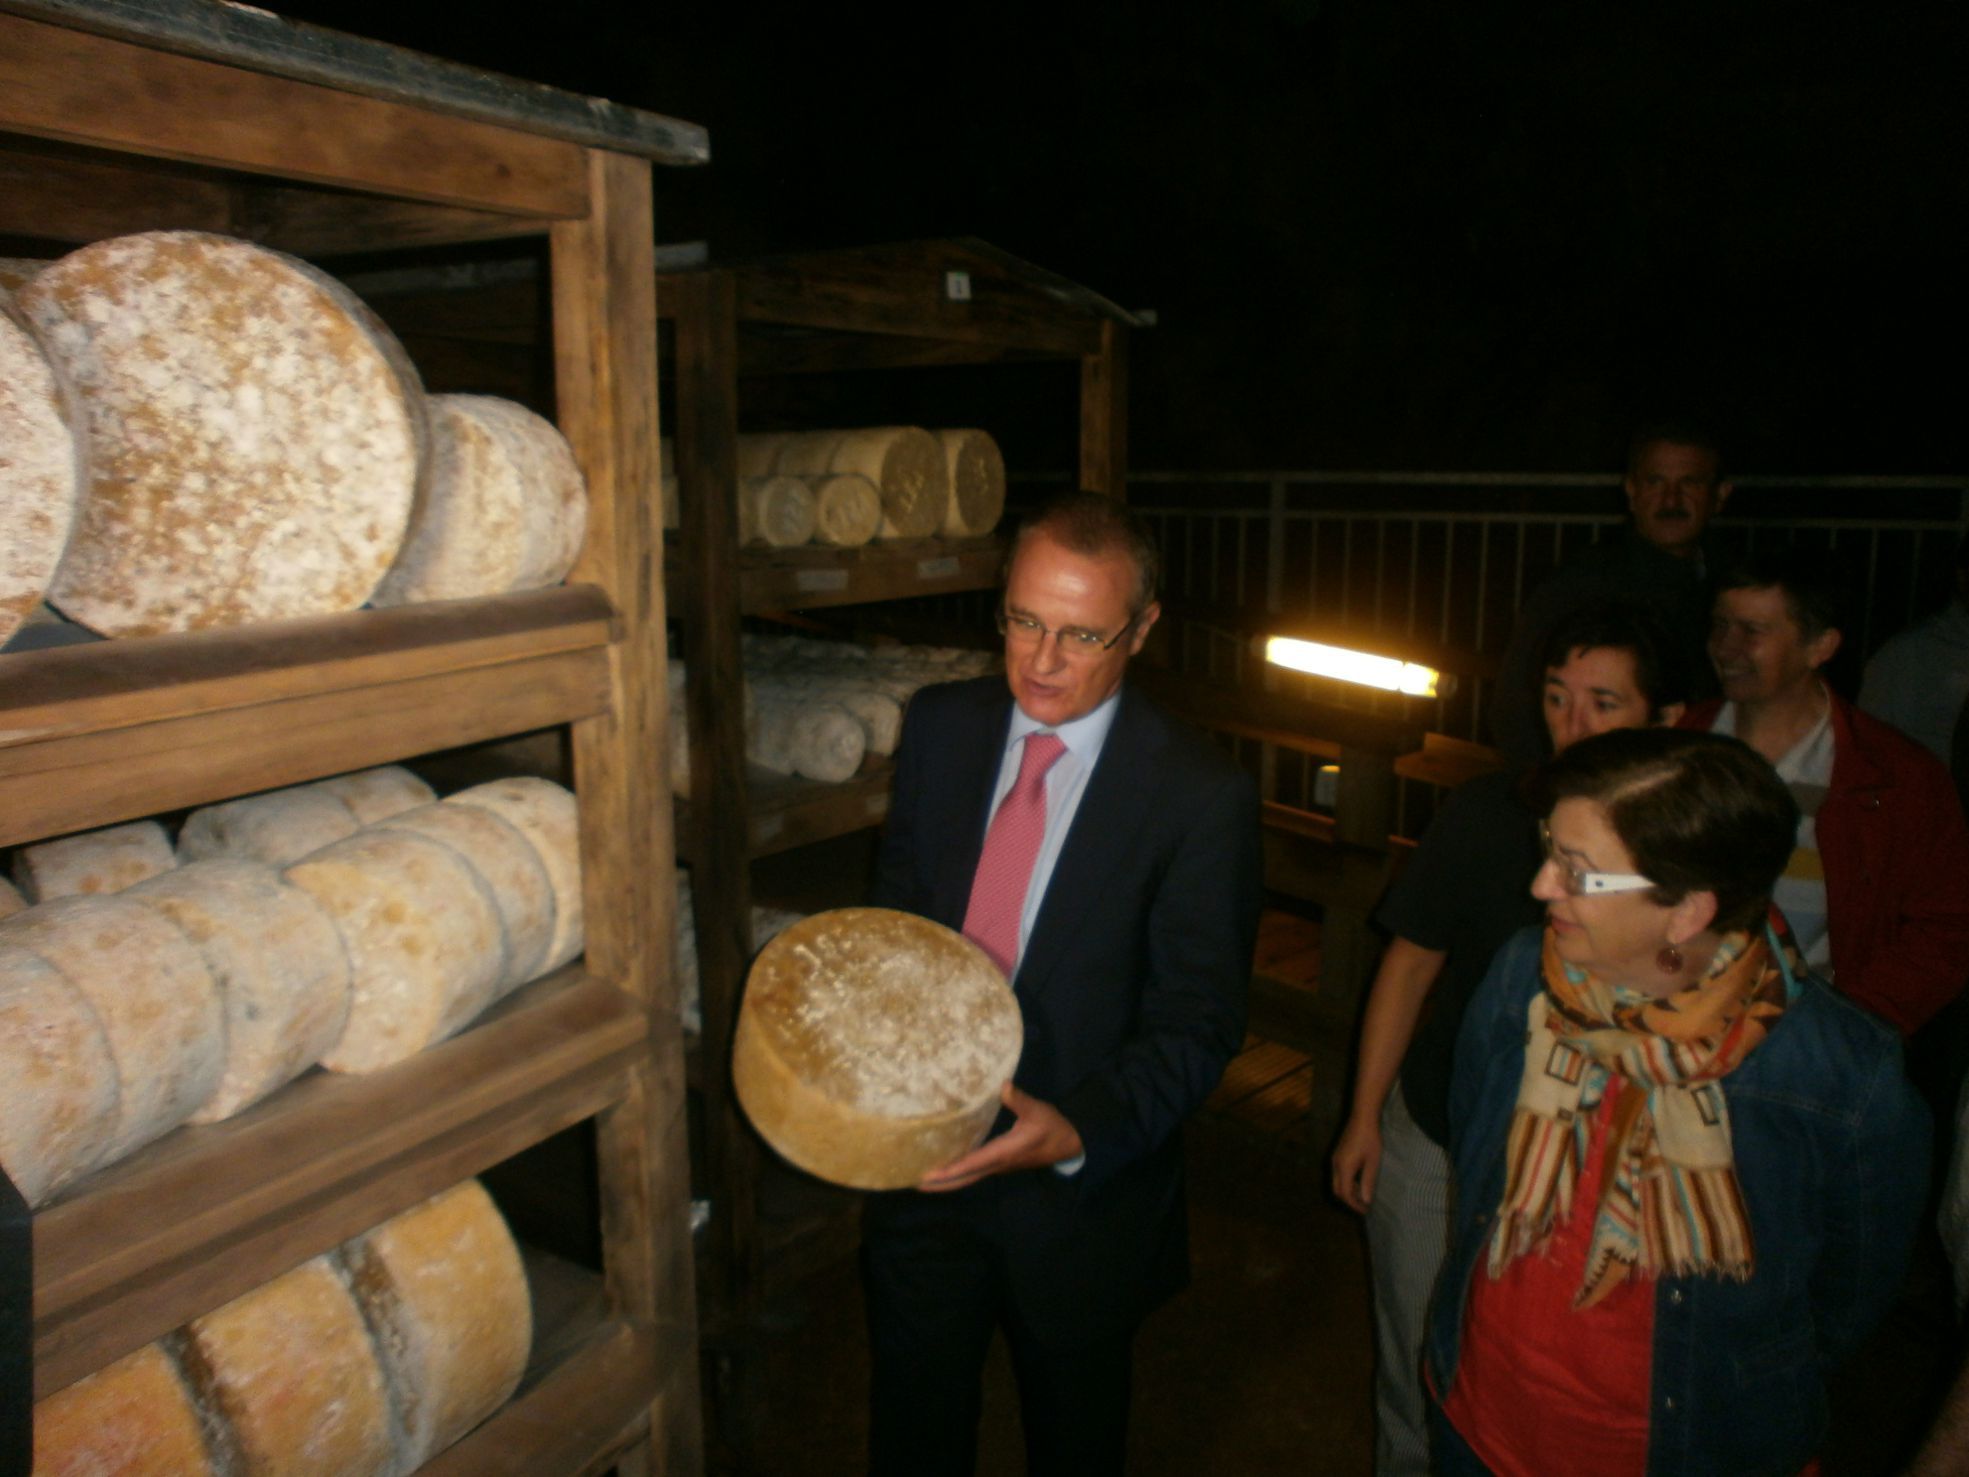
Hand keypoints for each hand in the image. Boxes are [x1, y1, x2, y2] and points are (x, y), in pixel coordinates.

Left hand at [918, 1082, 1084, 1192]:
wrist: (1068, 1144)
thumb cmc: (1052, 1128)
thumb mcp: (1038, 1111)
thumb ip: (1020, 1100)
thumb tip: (1004, 1086)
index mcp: (1003, 1153)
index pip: (971, 1164)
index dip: (949, 1170)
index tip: (928, 1175)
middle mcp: (996, 1163)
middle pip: (964, 1178)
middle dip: (940, 1183)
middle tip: (914, 1182)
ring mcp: (997, 1165)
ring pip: (968, 1177)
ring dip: (946, 1180)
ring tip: (923, 1178)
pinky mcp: (999, 1162)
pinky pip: (974, 1170)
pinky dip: (957, 1172)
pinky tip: (947, 1165)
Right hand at [1330, 1114, 1382, 1214]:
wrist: (1362, 1118)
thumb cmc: (1370, 1140)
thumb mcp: (1373, 1162)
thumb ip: (1368, 1182)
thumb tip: (1366, 1200)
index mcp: (1344, 1168)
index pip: (1346, 1194)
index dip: (1355, 1204)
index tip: (1366, 1210)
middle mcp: (1335, 1165)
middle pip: (1337, 1190)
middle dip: (1349, 1200)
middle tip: (1364, 1206)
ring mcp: (1335, 1159)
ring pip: (1337, 1182)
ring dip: (1348, 1191)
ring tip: (1364, 1194)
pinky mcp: (1337, 1154)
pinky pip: (1338, 1174)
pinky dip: (1347, 1182)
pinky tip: (1359, 1180)